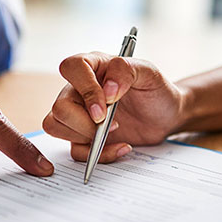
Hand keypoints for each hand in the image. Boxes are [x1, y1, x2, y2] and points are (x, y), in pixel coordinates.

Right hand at [42, 52, 186, 162]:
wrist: (166, 116)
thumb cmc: (156, 90)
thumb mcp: (149, 73)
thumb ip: (126, 71)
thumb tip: (108, 90)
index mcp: (92, 66)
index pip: (71, 68)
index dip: (85, 89)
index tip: (104, 108)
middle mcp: (79, 89)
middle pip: (60, 107)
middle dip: (84, 123)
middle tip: (113, 124)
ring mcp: (78, 114)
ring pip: (55, 126)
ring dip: (85, 137)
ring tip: (115, 132)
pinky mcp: (83, 136)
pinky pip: (75, 150)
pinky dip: (97, 155)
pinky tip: (120, 146)